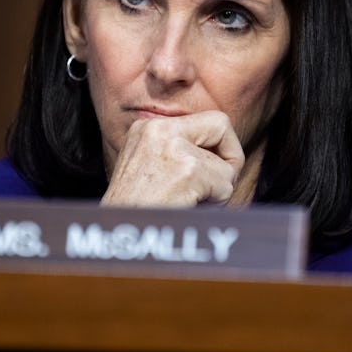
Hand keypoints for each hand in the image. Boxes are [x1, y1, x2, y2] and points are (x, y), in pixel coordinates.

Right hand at [100, 110, 244, 206]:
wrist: (120, 232)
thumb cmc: (135, 210)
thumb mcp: (149, 167)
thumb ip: (180, 152)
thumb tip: (222, 153)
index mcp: (148, 127)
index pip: (206, 120)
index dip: (220, 145)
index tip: (215, 169)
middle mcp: (158, 129)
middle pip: (221, 124)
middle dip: (231, 157)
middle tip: (219, 185)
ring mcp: (173, 148)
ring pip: (225, 165)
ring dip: (217, 191)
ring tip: (192, 204)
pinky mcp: (186, 170)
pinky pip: (225, 185)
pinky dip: (216, 203)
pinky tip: (191, 208)